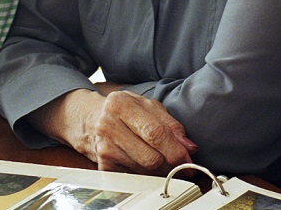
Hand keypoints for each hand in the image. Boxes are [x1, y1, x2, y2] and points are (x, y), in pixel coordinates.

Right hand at [39, 89, 196, 174]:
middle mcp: (108, 125)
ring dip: (161, 170)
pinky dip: (147, 175)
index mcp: (121, 104)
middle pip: (150, 156)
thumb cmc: (125, 112)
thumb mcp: (148, 107)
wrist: (91, 120)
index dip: (176, 149)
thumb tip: (189, 147)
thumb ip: (171, 124)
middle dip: (171, 164)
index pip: (155, 132)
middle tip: (181, 165)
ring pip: (144, 170)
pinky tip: (148, 165)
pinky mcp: (103, 165)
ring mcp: (104, 147)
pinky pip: (134, 177)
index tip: (188, 157)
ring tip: (165, 162)